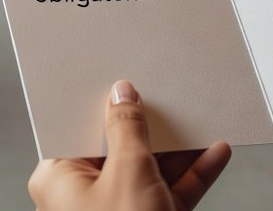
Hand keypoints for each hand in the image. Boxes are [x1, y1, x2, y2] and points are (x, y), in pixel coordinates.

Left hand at [28, 81, 231, 210]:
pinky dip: (191, 175)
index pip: (78, 126)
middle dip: (148, 123)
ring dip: (177, 147)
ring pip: (147, 169)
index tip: (122, 77)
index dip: (102, 101)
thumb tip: (122, 95)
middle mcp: (81, 196)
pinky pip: (168, 193)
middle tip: (168, 92)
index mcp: (57, 178)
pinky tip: (215, 153)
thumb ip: (128, 129)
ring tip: (200, 116)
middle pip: (117, 146)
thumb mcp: (128, 174)